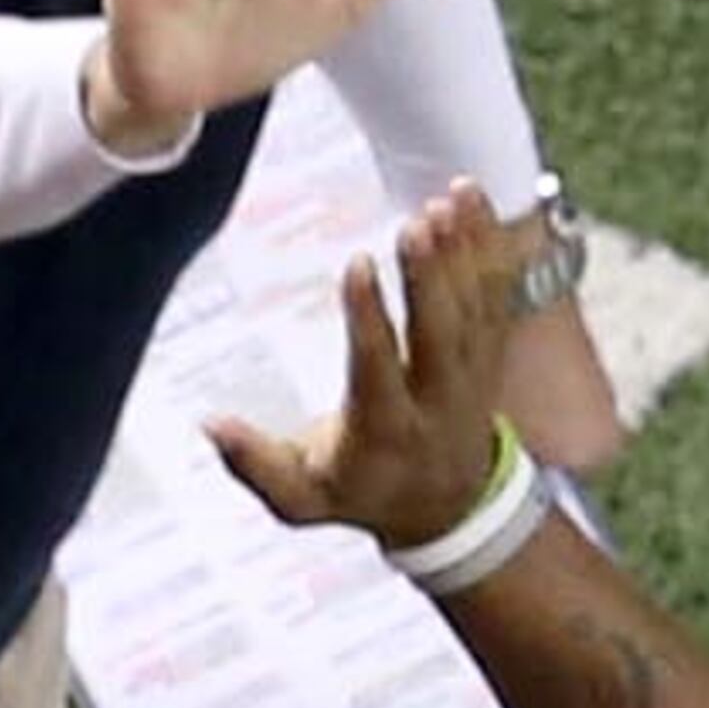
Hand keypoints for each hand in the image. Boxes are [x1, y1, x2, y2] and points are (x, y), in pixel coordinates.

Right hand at [211, 175, 524, 546]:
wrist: (448, 511)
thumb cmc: (362, 492)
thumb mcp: (302, 499)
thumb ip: (256, 464)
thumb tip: (210, 425)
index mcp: (386, 430)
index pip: (378, 369)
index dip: (368, 318)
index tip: (357, 265)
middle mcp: (437, 399)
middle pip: (441, 333)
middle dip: (430, 277)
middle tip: (416, 224)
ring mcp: (472, 373)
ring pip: (475, 307)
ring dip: (463, 252)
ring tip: (445, 201)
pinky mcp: (490, 350)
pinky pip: (497, 293)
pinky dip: (488, 243)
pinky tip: (469, 196)